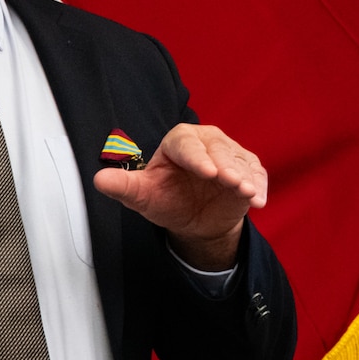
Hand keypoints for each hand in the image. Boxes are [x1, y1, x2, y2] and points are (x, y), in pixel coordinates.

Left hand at [93, 123, 265, 270]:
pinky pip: (256, 174)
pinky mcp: (248, 167)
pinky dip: (259, 186)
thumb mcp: (144, 196)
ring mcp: (230, 153)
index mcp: (178, 141)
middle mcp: (207, 140)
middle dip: (226, 167)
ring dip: (245, 177)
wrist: (195, 219)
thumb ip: (124, 186)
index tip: (207, 172)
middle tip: (231, 183)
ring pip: (240, 160)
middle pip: (218, 149)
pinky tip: (258, 201)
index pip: (188, 145)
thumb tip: (99, 180)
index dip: (197, 158)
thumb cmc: (167, 200)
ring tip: (247, 192)